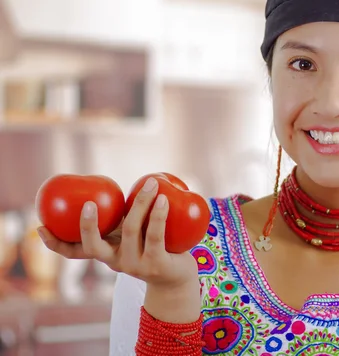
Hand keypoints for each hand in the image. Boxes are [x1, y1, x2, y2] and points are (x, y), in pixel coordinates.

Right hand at [37, 177, 197, 289]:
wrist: (176, 278)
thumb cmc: (153, 246)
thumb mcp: (133, 232)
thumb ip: (120, 215)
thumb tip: (106, 182)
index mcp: (105, 254)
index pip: (74, 252)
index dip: (55, 243)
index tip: (40, 226)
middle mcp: (116, 262)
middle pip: (95, 246)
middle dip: (87, 226)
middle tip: (87, 204)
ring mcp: (136, 265)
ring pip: (131, 231)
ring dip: (140, 204)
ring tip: (149, 183)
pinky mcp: (157, 264)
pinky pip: (155, 235)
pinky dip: (158, 215)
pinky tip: (163, 199)